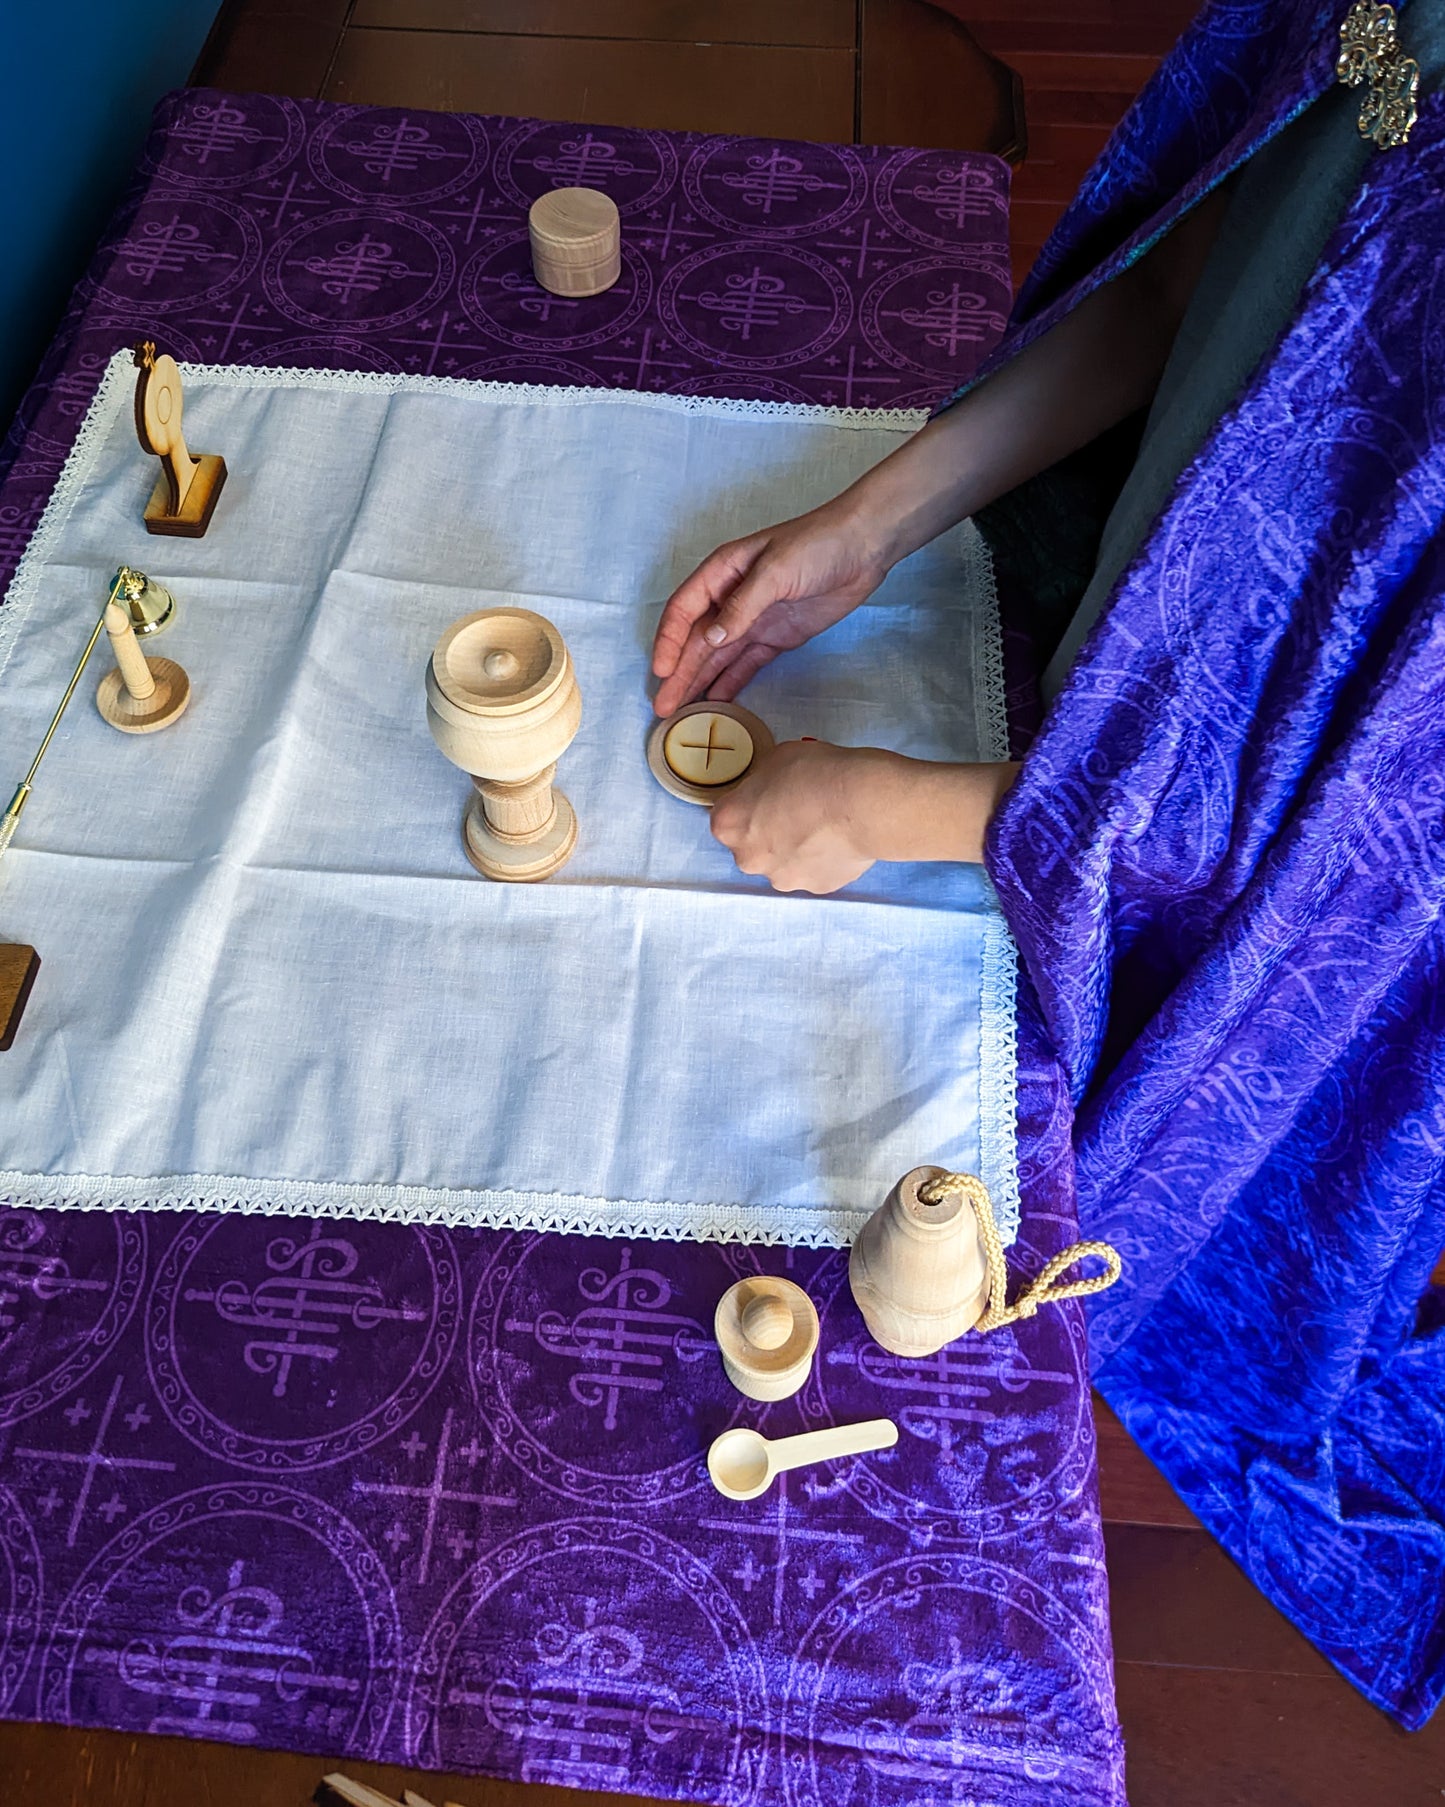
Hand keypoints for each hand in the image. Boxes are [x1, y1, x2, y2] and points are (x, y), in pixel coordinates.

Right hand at [651, 499, 891, 717]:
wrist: (863, 547)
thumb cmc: (816, 544)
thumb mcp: (775, 570)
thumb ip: (742, 605)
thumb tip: (711, 639)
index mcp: (721, 573)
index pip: (684, 610)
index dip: (669, 641)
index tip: (662, 671)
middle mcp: (730, 599)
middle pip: (696, 641)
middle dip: (679, 673)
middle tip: (662, 707)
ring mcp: (753, 620)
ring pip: (717, 657)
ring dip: (698, 682)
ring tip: (679, 713)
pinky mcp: (776, 638)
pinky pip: (746, 664)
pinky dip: (730, 683)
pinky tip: (714, 702)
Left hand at [711, 744, 1022, 892]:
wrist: (863, 803)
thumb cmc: (816, 772)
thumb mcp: (776, 759)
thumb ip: (761, 782)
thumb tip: (768, 792)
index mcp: (728, 824)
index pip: (727, 813)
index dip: (749, 800)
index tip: (769, 791)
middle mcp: (748, 859)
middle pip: (751, 845)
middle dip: (768, 830)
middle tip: (797, 808)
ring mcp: (783, 879)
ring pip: (782, 862)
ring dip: (794, 848)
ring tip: (823, 825)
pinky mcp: (818, 887)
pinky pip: (814, 870)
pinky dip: (822, 858)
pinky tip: (839, 839)